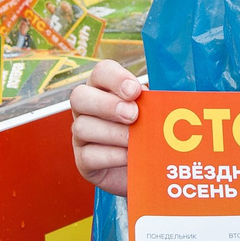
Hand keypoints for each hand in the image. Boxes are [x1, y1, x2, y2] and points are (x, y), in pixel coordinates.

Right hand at [70, 59, 145, 196]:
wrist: (146, 168)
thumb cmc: (149, 132)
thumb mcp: (153, 113)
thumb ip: (153, 103)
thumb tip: (160, 99)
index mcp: (103, 88)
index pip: (101, 72)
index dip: (115, 78)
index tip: (135, 91)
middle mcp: (86, 109)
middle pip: (79, 96)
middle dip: (107, 105)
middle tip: (133, 115)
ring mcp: (81, 135)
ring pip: (82, 127)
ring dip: (113, 133)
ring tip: (135, 140)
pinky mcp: (83, 161)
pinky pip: (87, 156)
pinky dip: (111, 156)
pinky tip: (129, 156)